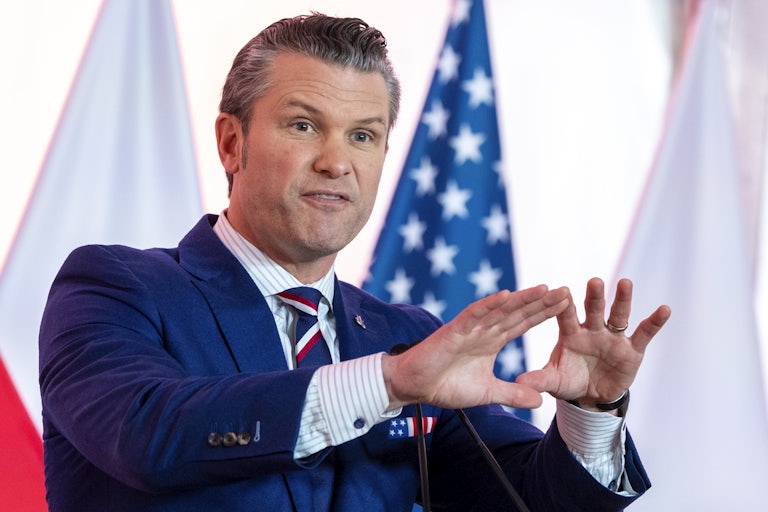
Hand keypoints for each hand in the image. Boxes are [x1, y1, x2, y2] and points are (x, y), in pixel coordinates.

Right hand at [382, 285, 570, 409]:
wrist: (415, 387)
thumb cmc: (446, 386)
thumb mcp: (488, 393)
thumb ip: (513, 394)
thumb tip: (540, 401)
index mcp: (492, 341)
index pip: (522, 323)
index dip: (543, 314)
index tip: (566, 305)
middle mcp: (483, 330)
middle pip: (517, 312)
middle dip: (541, 302)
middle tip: (565, 290)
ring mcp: (469, 328)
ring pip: (499, 310)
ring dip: (521, 299)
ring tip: (543, 289)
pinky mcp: (453, 330)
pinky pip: (473, 314)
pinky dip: (488, 305)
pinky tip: (504, 296)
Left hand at [516, 277, 670, 408]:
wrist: (590, 396)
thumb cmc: (569, 381)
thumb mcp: (554, 380)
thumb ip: (539, 379)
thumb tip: (519, 381)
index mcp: (570, 333)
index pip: (565, 315)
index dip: (564, 304)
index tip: (561, 291)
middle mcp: (592, 330)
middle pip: (593, 309)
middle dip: (594, 296)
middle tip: (594, 281)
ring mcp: (613, 338)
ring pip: (618, 315)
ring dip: (622, 300)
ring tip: (625, 282)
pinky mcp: (632, 349)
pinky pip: (644, 333)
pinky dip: (654, 322)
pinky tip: (664, 309)